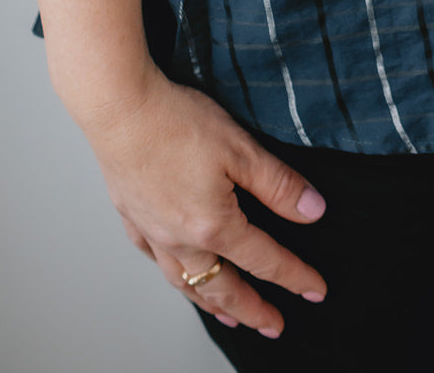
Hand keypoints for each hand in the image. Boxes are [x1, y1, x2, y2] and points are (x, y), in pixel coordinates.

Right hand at [76, 66, 327, 338]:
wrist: (118, 107)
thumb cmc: (176, 122)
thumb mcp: (241, 148)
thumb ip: (279, 185)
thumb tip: (314, 212)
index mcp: (213, 225)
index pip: (264, 260)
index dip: (294, 276)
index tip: (315, 291)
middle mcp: (180, 239)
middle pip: (222, 286)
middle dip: (252, 308)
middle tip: (273, 325)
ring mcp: (152, 231)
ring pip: (186, 282)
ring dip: (212, 303)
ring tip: (228, 316)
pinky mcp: (131, 216)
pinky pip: (155, 260)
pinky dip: (173, 274)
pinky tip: (177, 272)